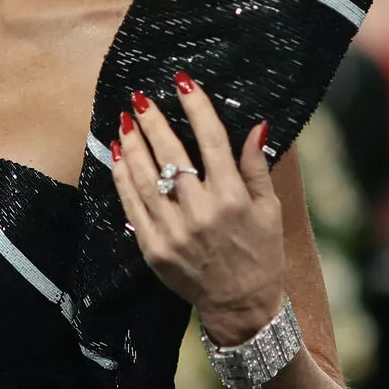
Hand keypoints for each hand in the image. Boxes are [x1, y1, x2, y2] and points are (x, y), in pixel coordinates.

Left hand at [111, 72, 285, 345]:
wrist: (241, 307)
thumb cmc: (261, 254)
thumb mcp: (269, 210)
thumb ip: (256, 166)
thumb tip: (255, 125)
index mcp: (233, 198)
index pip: (212, 141)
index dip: (197, 107)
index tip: (183, 81)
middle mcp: (202, 212)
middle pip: (172, 154)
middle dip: (154, 121)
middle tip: (140, 98)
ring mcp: (174, 231)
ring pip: (146, 177)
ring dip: (133, 145)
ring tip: (124, 120)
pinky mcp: (154, 248)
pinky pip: (132, 205)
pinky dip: (122, 177)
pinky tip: (119, 155)